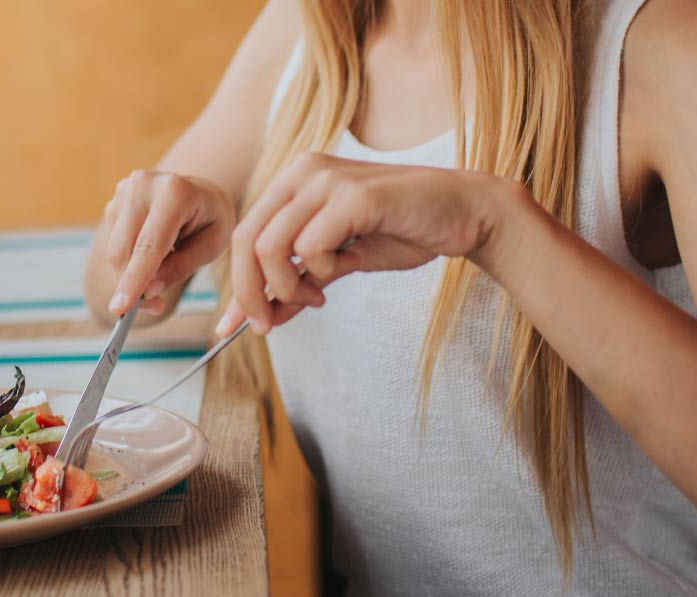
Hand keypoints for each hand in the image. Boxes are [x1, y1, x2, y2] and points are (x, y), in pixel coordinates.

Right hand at [94, 170, 236, 316]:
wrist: (201, 190)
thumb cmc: (212, 218)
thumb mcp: (212, 246)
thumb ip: (181, 268)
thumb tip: (148, 290)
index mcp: (175, 192)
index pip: (149, 245)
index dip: (134, 279)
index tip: (120, 309)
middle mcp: (144, 185)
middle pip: (123, 250)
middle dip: (131, 285)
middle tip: (154, 306)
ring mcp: (125, 191)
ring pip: (115, 250)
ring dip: (131, 275)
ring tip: (162, 273)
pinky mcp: (115, 201)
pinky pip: (114, 244)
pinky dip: (129, 260)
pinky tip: (153, 253)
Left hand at [216, 152, 518, 333]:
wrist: (464, 213)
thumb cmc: (403, 232)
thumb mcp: (339, 262)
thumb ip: (298, 282)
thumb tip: (261, 317)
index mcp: (295, 180)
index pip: (246, 234)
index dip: (236, 285)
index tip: (232, 326)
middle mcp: (303, 171)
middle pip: (247, 240)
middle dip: (250, 293)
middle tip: (267, 324)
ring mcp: (327, 180)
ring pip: (271, 246)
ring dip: (288, 287)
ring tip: (317, 296)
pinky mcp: (353, 196)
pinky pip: (309, 247)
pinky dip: (319, 272)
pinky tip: (341, 272)